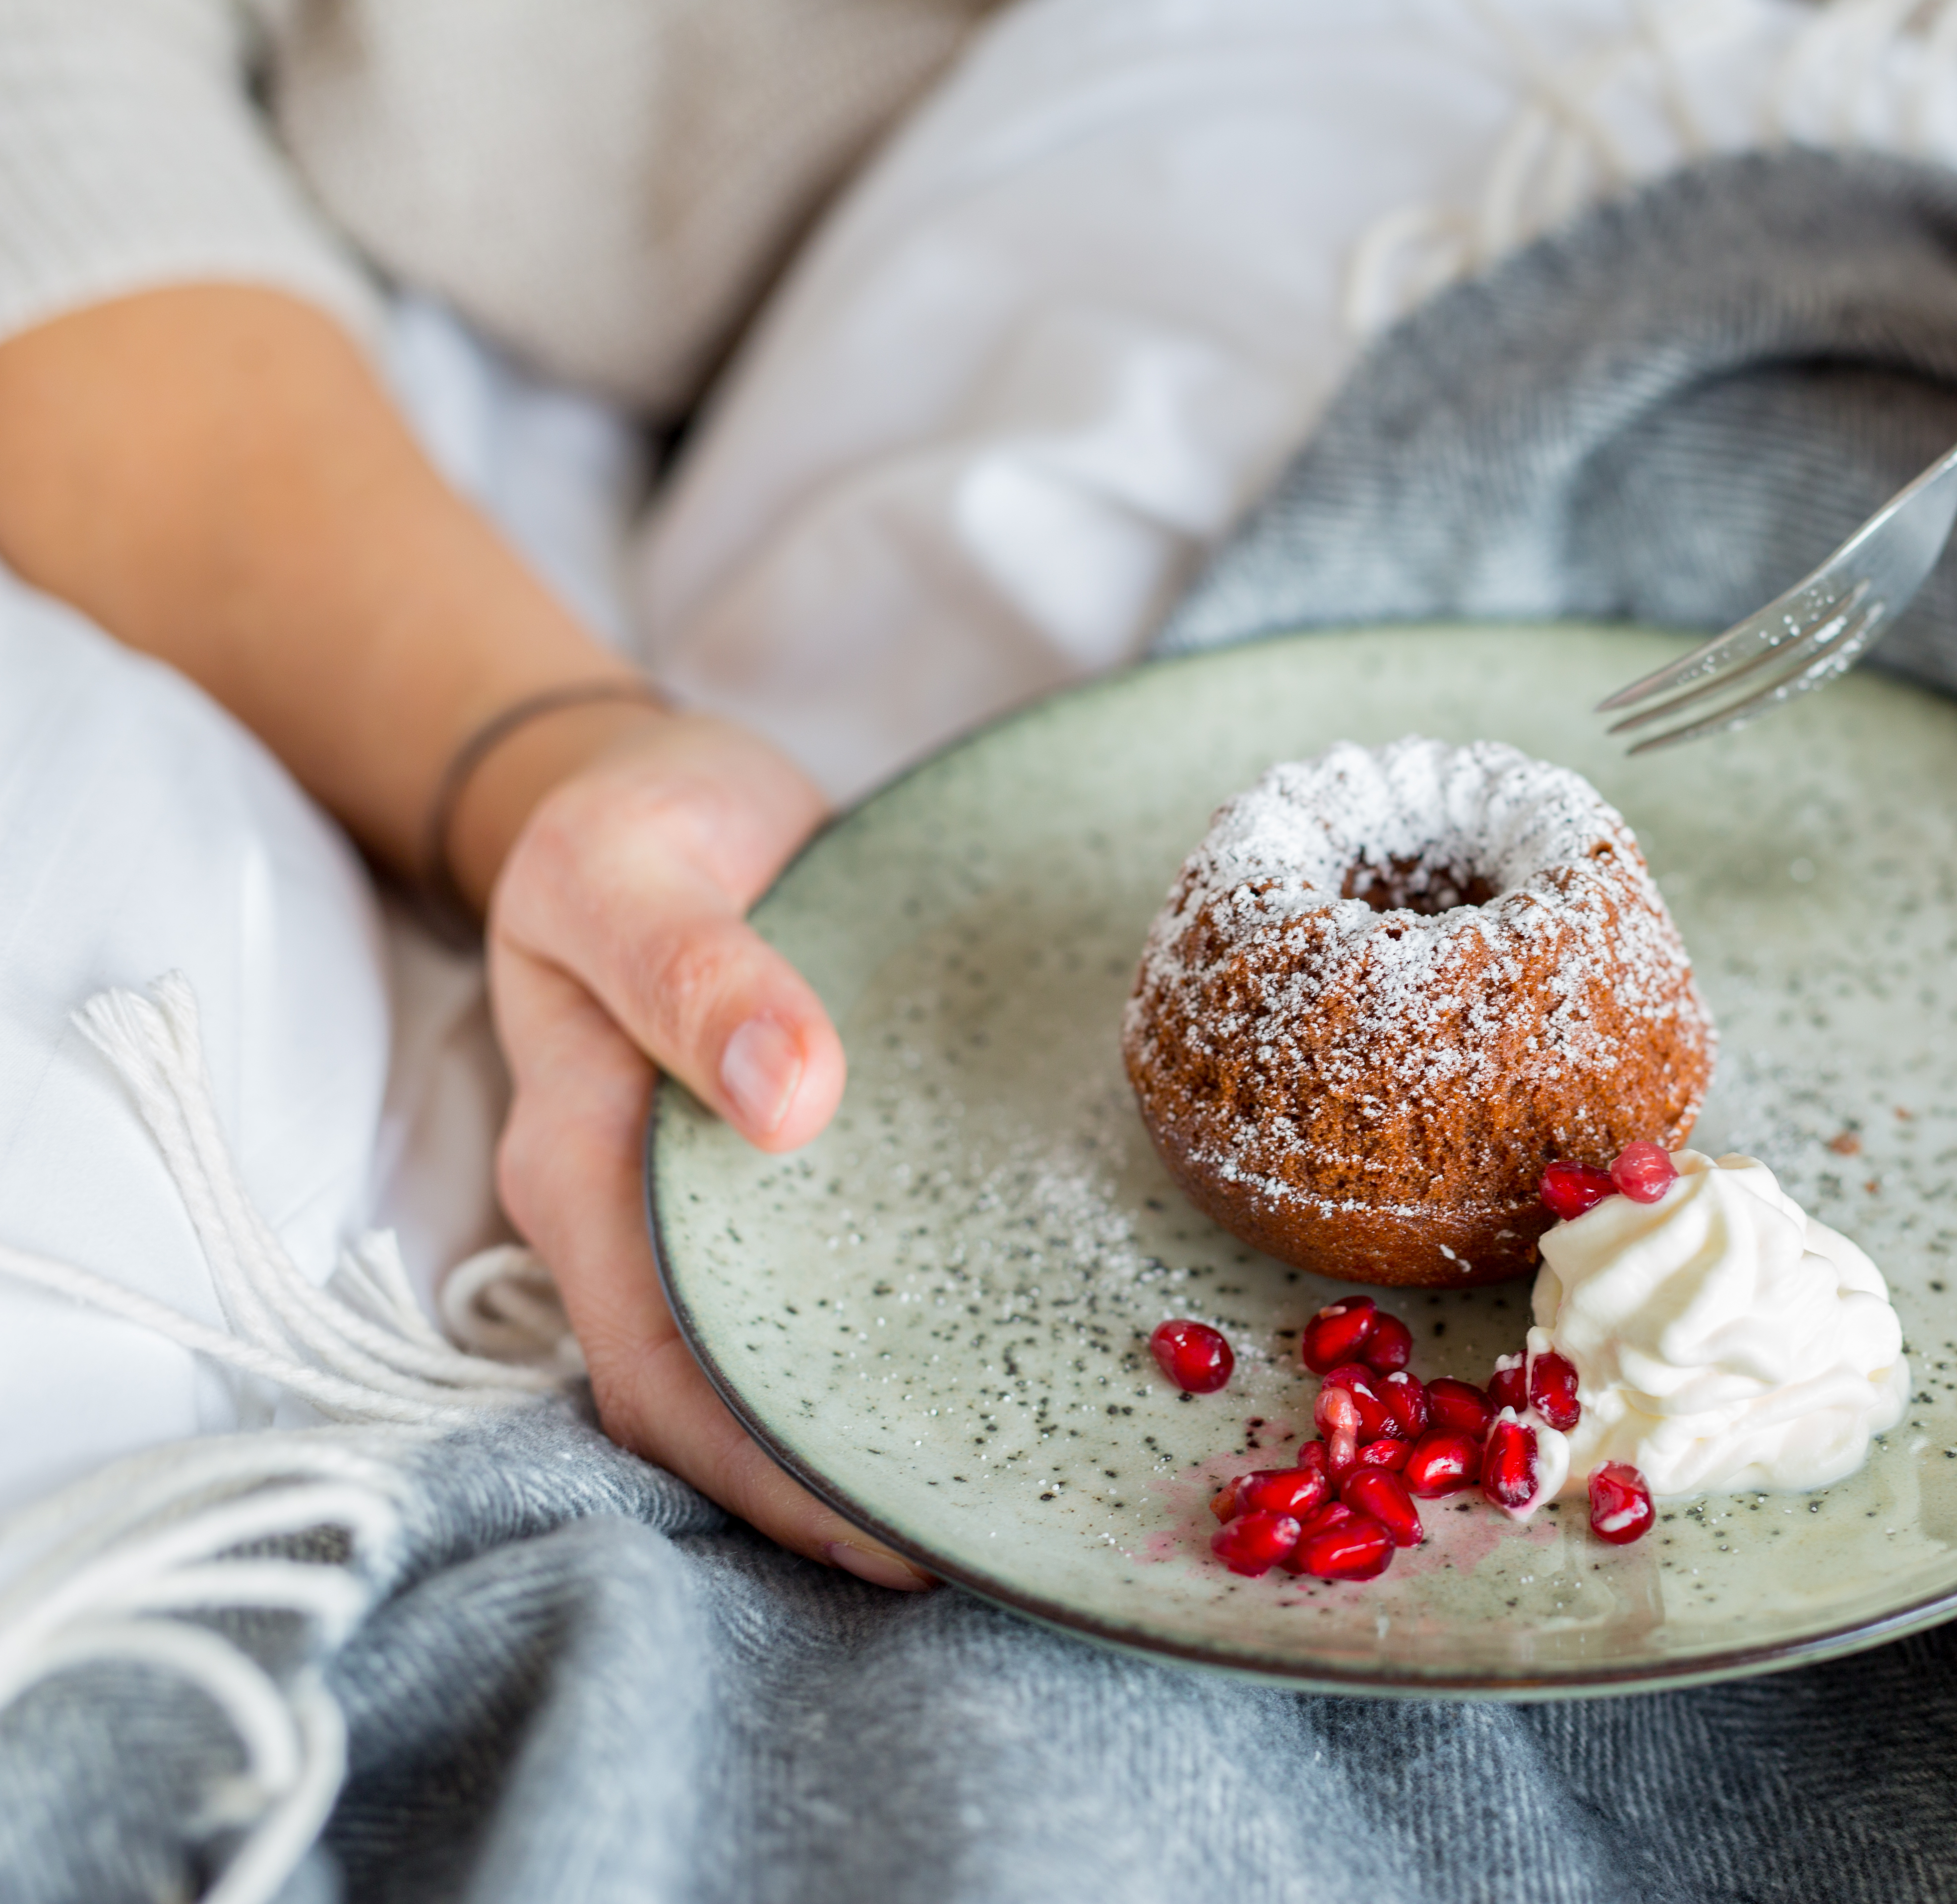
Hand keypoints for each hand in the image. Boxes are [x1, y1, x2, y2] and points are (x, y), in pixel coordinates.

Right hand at [482, 711, 926, 1588]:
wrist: (640, 793)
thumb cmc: (635, 825)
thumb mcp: (629, 866)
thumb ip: (695, 969)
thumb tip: (786, 1098)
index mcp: (576, 1163)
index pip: (658, 1372)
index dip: (766, 1473)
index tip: (895, 1534)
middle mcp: (620, 1217)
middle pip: (706, 1406)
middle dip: (818, 1498)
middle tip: (971, 1549)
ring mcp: (682, 1209)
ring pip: (749, 1370)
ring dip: (848, 1443)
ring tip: (989, 1499)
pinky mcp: (751, 1183)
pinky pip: (796, 1298)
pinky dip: (867, 1354)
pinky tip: (975, 1372)